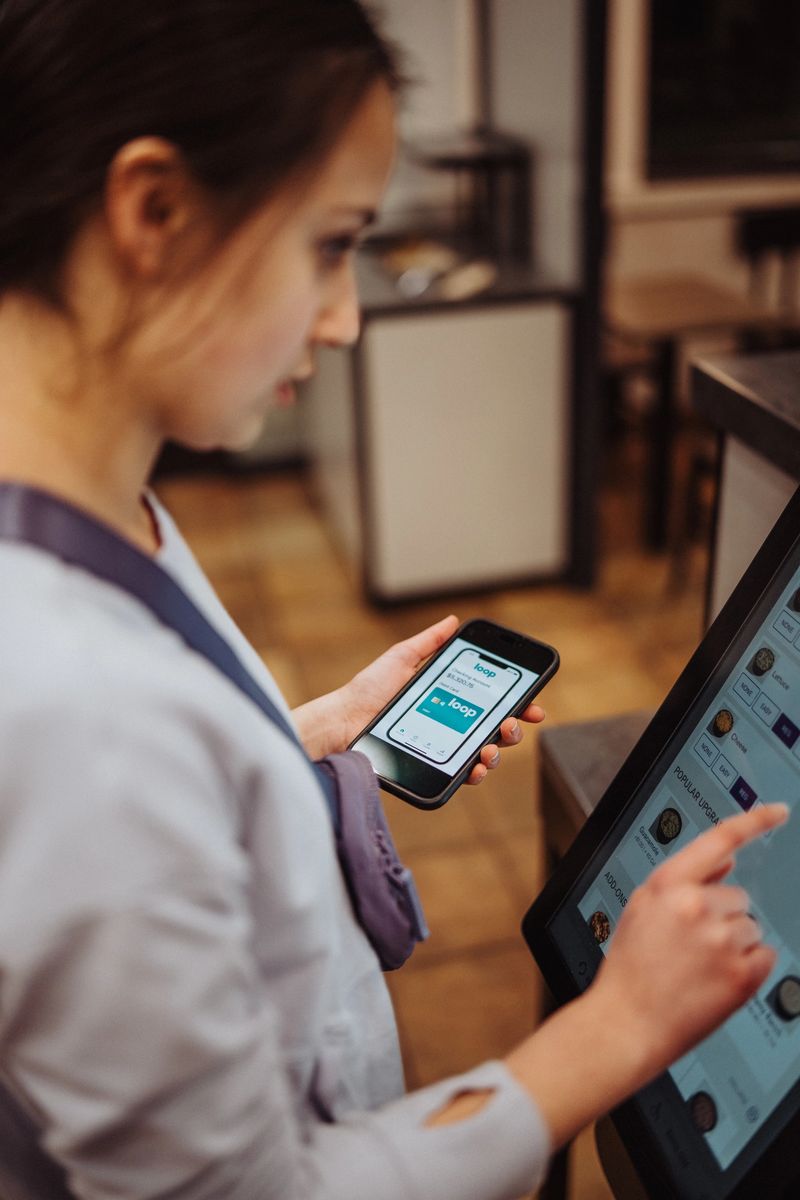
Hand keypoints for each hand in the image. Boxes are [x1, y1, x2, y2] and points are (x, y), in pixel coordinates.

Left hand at [291, 614, 545, 766]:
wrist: (343, 723)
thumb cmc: (367, 692)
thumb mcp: (401, 658)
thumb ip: (429, 642)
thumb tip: (452, 620)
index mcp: (448, 698)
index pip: (490, 700)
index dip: (516, 702)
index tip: (532, 702)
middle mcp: (450, 724)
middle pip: (496, 728)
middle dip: (514, 727)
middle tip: (512, 722)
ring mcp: (443, 748)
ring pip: (485, 753)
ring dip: (499, 750)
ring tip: (491, 745)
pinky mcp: (432, 767)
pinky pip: (463, 775)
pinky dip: (477, 773)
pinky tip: (477, 767)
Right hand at [591, 802, 788, 1077]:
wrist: (626, 1023)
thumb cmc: (630, 969)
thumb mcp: (642, 908)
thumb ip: (685, 878)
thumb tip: (728, 857)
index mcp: (667, 885)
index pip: (720, 840)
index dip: (754, 821)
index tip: (778, 811)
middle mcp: (695, 906)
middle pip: (737, 897)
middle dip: (722, 917)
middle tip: (691, 946)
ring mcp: (721, 940)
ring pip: (751, 928)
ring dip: (734, 945)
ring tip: (698, 967)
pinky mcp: (742, 974)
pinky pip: (765, 957)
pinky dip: (748, 969)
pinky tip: (716, 981)